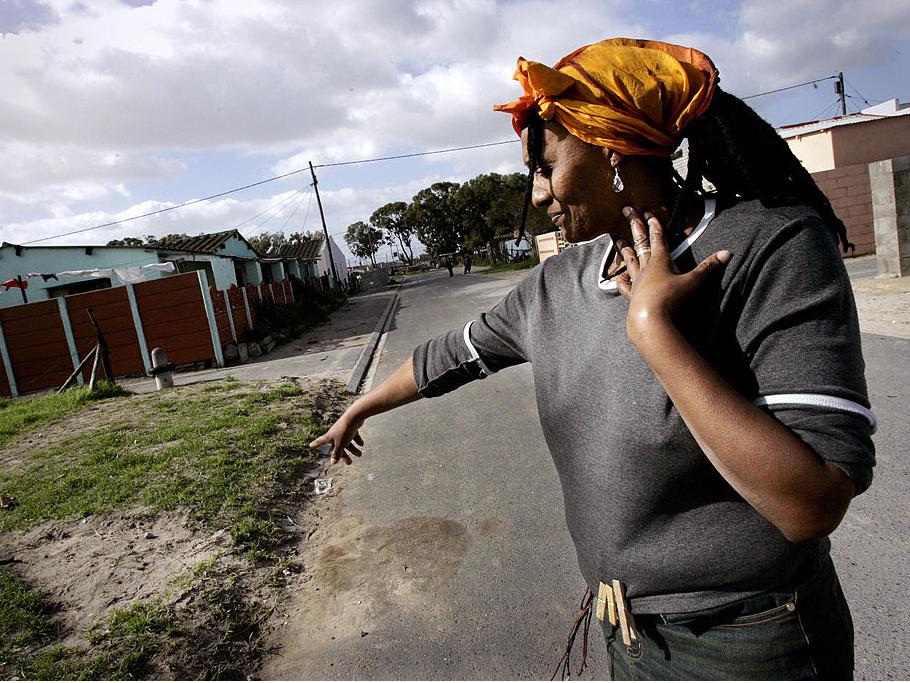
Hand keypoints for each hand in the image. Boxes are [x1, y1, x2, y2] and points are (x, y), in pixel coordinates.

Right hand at [309, 409, 365, 465]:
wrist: (355, 416)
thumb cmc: (345, 430)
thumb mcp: (340, 444)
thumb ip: (337, 454)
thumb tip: (333, 462)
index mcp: (329, 436)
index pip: (320, 441)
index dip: (316, 444)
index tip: (310, 445)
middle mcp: (335, 433)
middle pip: (338, 447)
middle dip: (344, 455)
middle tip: (349, 463)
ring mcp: (343, 430)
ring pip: (347, 442)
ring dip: (354, 449)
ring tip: (360, 454)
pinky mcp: (351, 427)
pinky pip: (353, 436)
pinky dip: (357, 440)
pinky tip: (362, 444)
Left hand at [615, 206, 729, 345]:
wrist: (650, 320)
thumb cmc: (671, 299)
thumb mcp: (693, 282)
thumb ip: (708, 267)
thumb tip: (727, 253)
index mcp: (660, 261)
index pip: (658, 238)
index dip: (655, 225)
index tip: (649, 213)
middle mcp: (646, 268)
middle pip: (640, 243)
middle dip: (636, 226)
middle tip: (627, 211)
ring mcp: (637, 282)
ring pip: (630, 261)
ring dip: (625, 249)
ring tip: (618, 240)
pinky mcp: (632, 296)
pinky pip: (625, 286)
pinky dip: (621, 280)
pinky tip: (617, 277)